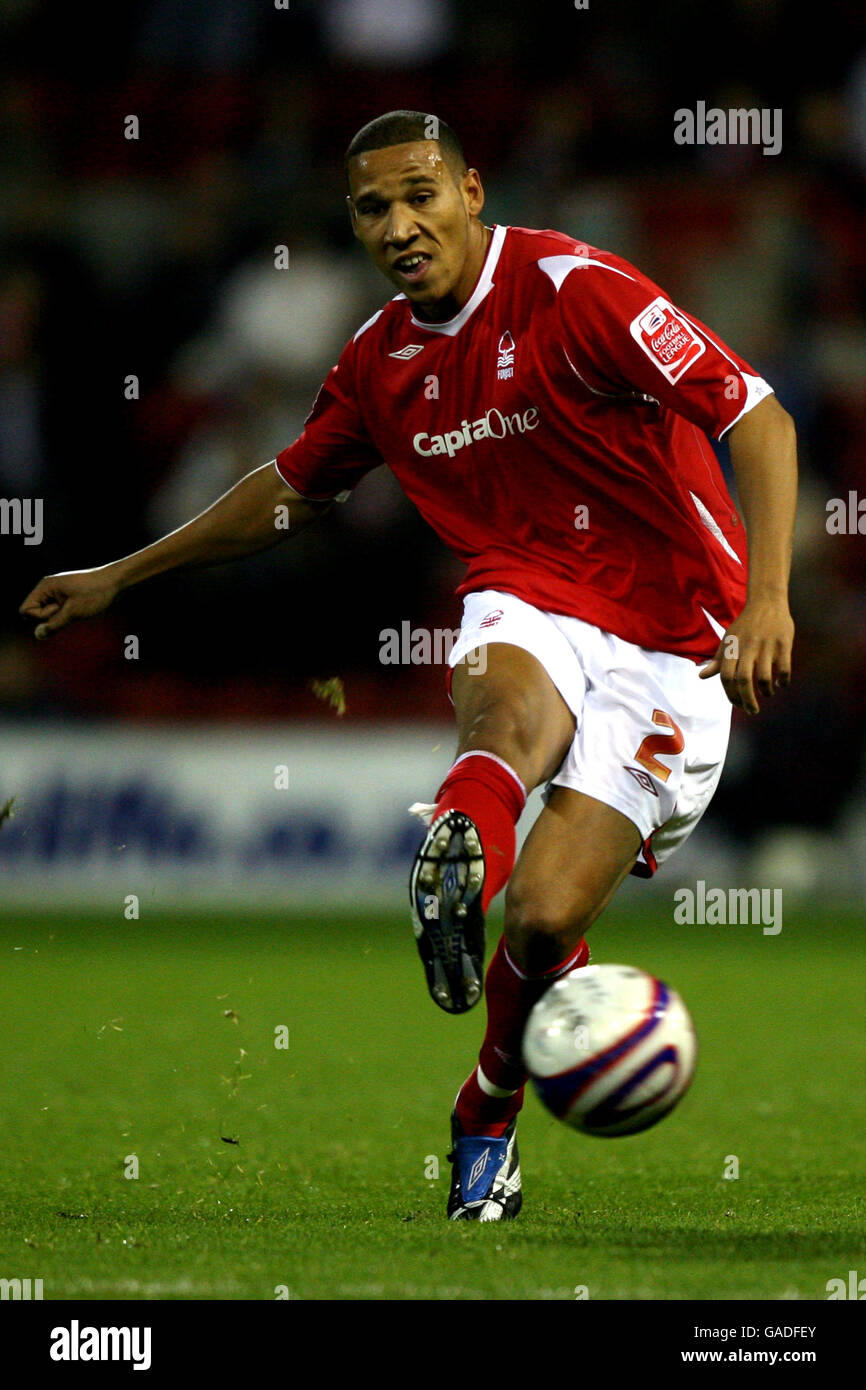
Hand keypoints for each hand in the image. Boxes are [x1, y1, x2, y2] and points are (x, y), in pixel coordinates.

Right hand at [19, 567, 120, 639]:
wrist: (116, 582)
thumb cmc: (95, 593)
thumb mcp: (74, 612)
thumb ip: (54, 625)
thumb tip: (38, 635)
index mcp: (45, 586)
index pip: (26, 610)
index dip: (40, 616)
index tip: (59, 609)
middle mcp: (48, 589)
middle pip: (36, 613)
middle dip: (52, 617)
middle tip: (71, 607)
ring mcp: (57, 594)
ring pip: (49, 615)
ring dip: (61, 617)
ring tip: (78, 607)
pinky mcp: (66, 599)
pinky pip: (59, 613)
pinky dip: (67, 616)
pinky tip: (81, 609)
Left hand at [699, 596, 793, 713]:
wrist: (766, 601)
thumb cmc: (745, 625)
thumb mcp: (728, 640)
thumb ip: (718, 660)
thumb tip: (702, 676)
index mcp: (732, 648)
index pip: (727, 678)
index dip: (731, 695)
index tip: (737, 704)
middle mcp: (747, 648)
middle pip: (744, 681)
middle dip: (747, 701)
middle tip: (752, 711)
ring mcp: (766, 646)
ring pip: (764, 678)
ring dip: (766, 692)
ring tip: (767, 694)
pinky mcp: (783, 644)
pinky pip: (784, 669)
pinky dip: (783, 681)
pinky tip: (781, 683)